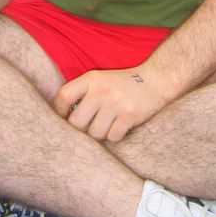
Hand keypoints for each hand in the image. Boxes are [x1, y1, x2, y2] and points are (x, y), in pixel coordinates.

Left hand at [52, 66, 169, 142]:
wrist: (157, 79)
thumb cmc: (124, 83)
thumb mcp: (101, 79)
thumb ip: (83, 93)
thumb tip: (62, 118)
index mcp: (91, 79)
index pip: (63, 96)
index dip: (58, 112)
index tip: (64, 118)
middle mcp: (101, 90)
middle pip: (76, 122)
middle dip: (81, 129)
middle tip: (89, 126)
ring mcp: (115, 103)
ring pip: (94, 133)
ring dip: (100, 133)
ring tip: (108, 124)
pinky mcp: (129, 116)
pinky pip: (112, 137)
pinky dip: (115, 135)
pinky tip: (120, 125)